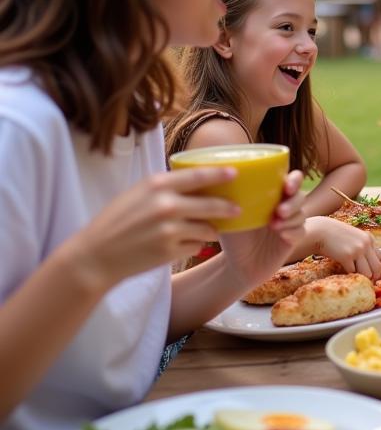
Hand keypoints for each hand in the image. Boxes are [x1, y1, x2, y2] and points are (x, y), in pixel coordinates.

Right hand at [76, 167, 240, 284]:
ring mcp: (169, 230)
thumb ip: (165, 187)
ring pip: (208, 228)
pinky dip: (194, 245)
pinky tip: (181, 245)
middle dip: (228, 207)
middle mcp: (166, 205)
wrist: (96, 256)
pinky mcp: (170, 251)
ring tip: (206, 229)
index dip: (220, 174)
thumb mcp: (137, 194)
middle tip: (236, 209)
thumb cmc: (116, 222)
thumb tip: (199, 184)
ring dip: (210, 229)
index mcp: (157, 185)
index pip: (198, 176)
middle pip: (212, 204)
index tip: (235, 173)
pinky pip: (196, 246)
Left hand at [217, 170, 307, 286]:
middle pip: (299, 196)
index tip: (286, 186)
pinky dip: (293, 231)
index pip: (290, 180)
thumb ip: (236, 199)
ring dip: (291, 218)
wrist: (238, 265)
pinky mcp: (294, 239)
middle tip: (280, 210)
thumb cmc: (233, 236)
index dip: (294, 180)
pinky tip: (282, 235)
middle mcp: (283, 206)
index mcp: (271, 196)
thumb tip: (228, 180)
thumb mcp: (231, 216)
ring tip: (275, 225)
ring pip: (301, 213)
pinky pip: (300, 231)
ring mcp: (290, 223)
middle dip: (293, 201)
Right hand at [306, 216, 380, 279]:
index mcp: (369, 239)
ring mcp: (357, 250)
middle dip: (373, 277)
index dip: (378, 269)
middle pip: (377, 268)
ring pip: (367, 273)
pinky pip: (352, 272)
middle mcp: (366, 244)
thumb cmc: (335, 235)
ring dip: (360, 276)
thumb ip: (363, 247)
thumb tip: (369, 265)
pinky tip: (343, 269)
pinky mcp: (347, 256)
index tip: (373, 275)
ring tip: (353, 275)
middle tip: (366, 282)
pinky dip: (348, 274)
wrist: (320, 231)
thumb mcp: (354, 238)